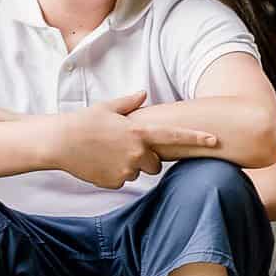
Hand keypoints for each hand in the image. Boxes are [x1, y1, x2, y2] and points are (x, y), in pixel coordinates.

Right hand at [57, 91, 217, 189]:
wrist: (60, 142)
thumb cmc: (84, 121)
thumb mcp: (107, 107)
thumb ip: (129, 102)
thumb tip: (143, 93)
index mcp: (139, 131)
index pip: (175, 135)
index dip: (197, 138)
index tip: (215, 140)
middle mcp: (137, 152)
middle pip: (156, 162)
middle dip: (147, 157)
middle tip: (125, 147)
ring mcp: (127, 169)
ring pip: (139, 172)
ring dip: (130, 166)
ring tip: (108, 153)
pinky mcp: (116, 182)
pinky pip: (123, 180)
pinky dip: (115, 174)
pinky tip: (99, 163)